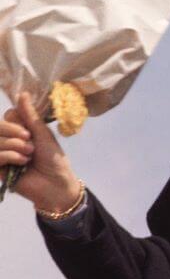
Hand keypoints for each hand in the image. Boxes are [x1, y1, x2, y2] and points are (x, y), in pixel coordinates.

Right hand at [0, 93, 82, 215]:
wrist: (55, 184)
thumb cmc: (54, 159)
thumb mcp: (43, 135)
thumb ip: (30, 116)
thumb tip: (23, 93)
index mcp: (22, 130)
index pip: (9, 116)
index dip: (15, 121)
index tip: (29, 131)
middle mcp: (10, 140)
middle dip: (14, 133)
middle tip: (30, 144)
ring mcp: (3, 154)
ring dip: (14, 146)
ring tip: (29, 156)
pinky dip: (9, 157)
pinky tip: (22, 163)